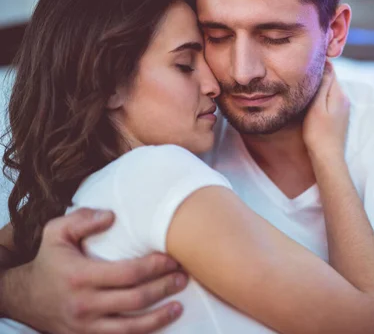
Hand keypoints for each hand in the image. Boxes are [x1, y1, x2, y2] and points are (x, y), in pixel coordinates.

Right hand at [3, 208, 187, 333]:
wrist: (24, 298)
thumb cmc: (48, 261)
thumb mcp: (56, 233)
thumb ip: (83, 219)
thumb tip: (112, 216)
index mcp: (80, 276)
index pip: (128, 273)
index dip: (154, 267)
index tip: (172, 259)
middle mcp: (85, 304)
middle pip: (136, 299)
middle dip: (164, 288)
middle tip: (183, 277)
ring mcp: (86, 326)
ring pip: (131, 327)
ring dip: (160, 317)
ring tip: (178, 306)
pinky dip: (143, 333)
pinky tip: (159, 324)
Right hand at [303, 61, 349, 157]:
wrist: (328, 157)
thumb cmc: (318, 133)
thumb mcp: (317, 107)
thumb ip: (322, 85)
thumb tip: (326, 64)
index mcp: (339, 94)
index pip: (331, 70)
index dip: (319, 64)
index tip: (304, 62)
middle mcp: (344, 99)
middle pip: (330, 80)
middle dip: (318, 76)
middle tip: (300, 74)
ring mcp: (343, 108)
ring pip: (329, 90)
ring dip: (319, 88)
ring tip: (304, 88)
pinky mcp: (339, 117)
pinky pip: (329, 100)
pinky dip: (321, 98)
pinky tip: (312, 104)